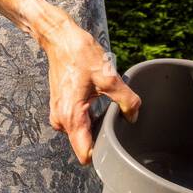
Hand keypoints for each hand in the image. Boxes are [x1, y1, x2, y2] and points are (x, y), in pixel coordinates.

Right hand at [37, 19, 140, 165]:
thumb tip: (133, 116)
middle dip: (100, 138)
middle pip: (84, 145)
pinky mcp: (61, 108)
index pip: (85, 154)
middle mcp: (62, 121)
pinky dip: (87, 118)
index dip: (101, 153)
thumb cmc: (79, 55)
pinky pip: (76, 123)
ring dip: (93, 126)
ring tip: (101, 106)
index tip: (113, 144)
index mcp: (72, 117)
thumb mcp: (109, 77)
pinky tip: (94, 102)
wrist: (59, 38)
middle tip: (112, 120)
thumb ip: (126, 101)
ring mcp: (59, 115)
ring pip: (81, 134)